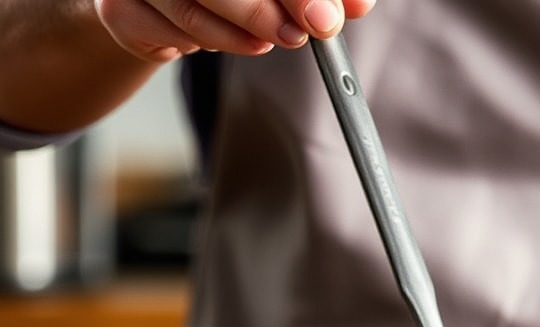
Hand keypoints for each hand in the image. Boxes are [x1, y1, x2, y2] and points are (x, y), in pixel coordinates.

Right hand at [94, 0, 375, 61]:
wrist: (157, 5)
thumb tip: (357, 5)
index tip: (324, 17)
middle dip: (264, 10)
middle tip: (300, 34)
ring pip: (192, 5)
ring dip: (239, 34)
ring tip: (267, 40)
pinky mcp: (117, 6)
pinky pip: (167, 33)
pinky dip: (204, 43)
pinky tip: (222, 40)